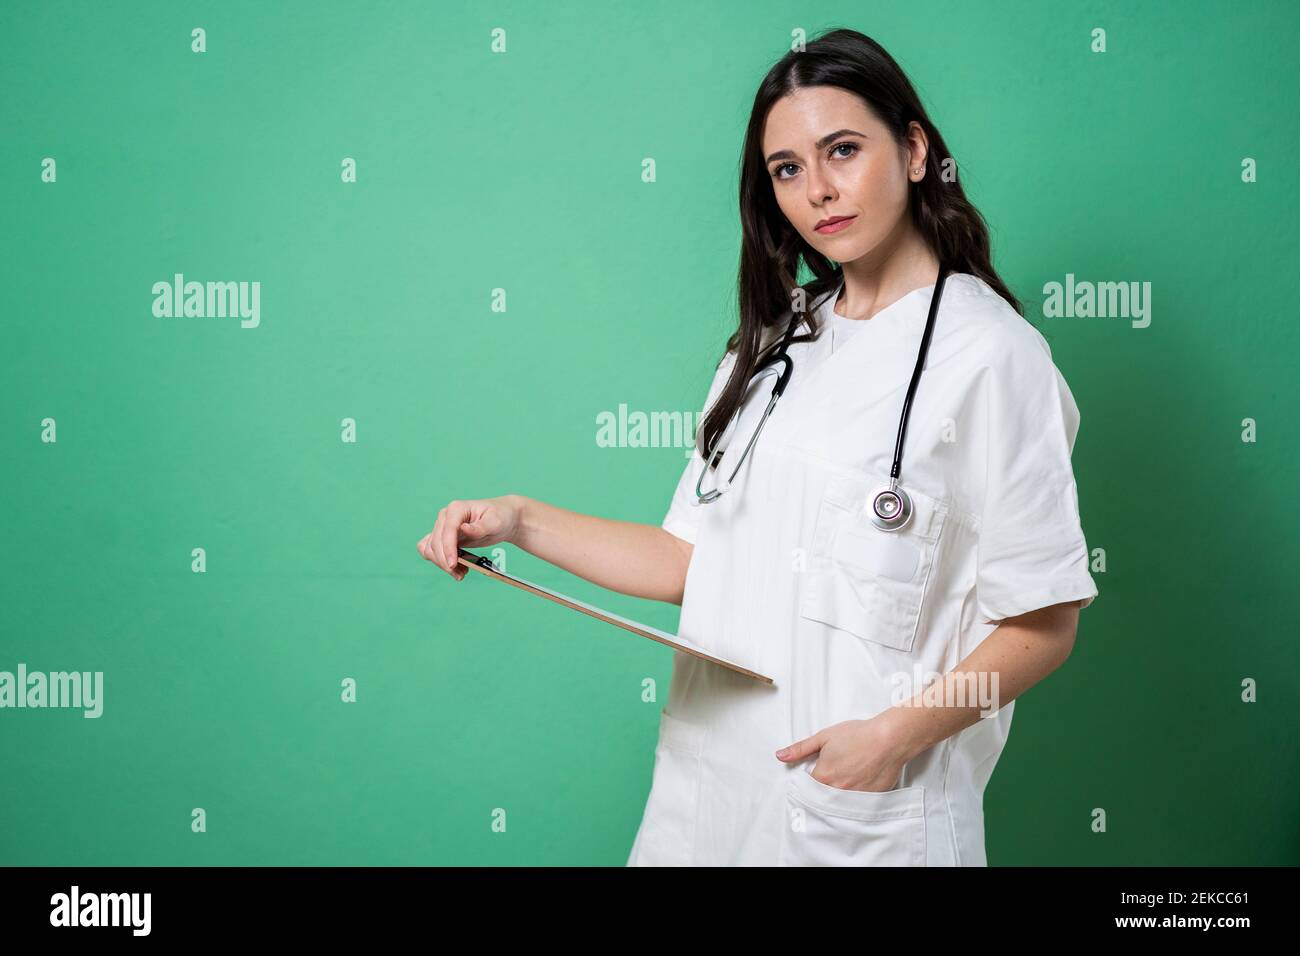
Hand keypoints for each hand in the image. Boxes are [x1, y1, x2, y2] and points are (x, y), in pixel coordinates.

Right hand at [416, 495, 521, 580]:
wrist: (503, 518)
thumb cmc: (500, 517)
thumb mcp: (496, 521)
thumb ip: (480, 527)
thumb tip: (463, 528)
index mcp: (456, 508)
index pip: (447, 530)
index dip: (448, 548)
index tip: (453, 564)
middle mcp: (445, 516)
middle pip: (436, 542)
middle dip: (445, 561)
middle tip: (460, 575)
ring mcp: (442, 527)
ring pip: (430, 549)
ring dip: (441, 564)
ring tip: (460, 573)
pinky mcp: (443, 537)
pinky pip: (430, 550)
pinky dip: (438, 561)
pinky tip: (454, 568)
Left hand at [773, 712, 915, 791]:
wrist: (889, 738)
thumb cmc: (858, 735)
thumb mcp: (824, 737)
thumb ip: (800, 749)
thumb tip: (780, 756)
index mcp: (823, 776)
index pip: (807, 787)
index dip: (808, 781)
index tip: (815, 774)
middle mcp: (837, 791)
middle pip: (821, 798)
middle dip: (821, 791)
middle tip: (831, 778)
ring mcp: (854, 798)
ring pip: (838, 804)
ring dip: (836, 797)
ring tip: (844, 782)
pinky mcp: (870, 800)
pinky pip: (856, 805)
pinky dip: (854, 800)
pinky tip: (858, 786)